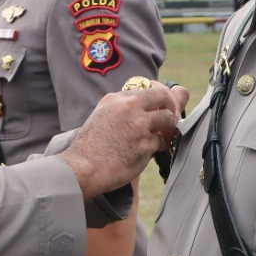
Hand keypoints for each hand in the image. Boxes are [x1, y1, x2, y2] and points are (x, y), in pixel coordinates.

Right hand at [61, 85, 184, 198]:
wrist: (82, 168)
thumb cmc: (92, 146)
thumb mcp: (104, 116)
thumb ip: (125, 108)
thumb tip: (149, 103)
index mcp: (117, 99)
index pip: (148, 88)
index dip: (160, 96)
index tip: (162, 105)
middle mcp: (129, 107)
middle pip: (163, 95)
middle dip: (173, 104)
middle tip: (172, 115)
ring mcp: (138, 125)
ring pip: (168, 118)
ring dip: (169, 127)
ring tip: (163, 135)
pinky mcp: (145, 144)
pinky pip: (163, 142)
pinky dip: (160, 146)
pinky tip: (150, 151)